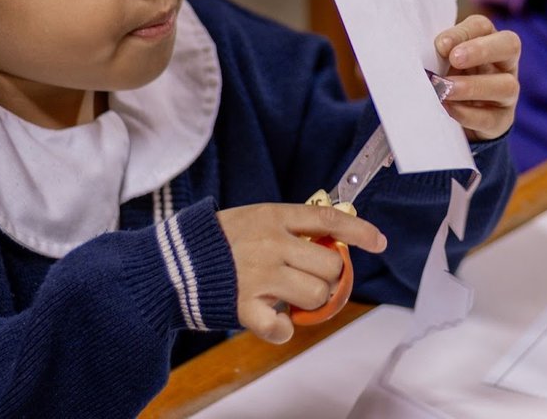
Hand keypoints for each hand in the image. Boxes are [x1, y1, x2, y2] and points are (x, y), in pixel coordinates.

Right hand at [217, 203, 386, 343]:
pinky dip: (282, 329)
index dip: (359, 229)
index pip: (328, 219)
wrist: (167, 265)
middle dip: (328, 277)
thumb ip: (285, 229)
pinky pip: (284, 327)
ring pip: (317, 294)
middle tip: (308, 281)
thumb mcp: (251, 219)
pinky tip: (271, 319)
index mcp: (273, 216)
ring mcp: (259, 274)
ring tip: (286, 298)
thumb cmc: (210, 243)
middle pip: (331, 264)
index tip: (379, 241)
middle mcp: (271, 243)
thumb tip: (327, 242)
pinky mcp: (246, 306)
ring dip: (308, 302)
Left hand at [434, 14, 520, 141]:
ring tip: (445, 89)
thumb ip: (439, 54)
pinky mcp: (501, 120)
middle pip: (509, 46)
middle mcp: (504, 63)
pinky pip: (491, 118)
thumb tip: (430, 52)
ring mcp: (507, 93)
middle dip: (481, 50)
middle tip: (455, 58)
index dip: (463, 32)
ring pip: (506, 85)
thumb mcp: (441, 61)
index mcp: (487, 41)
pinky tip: (448, 109)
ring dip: (473, 86)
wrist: (453, 116)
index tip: (440, 45)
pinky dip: (468, 114)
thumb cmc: (446, 77)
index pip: (483, 26)